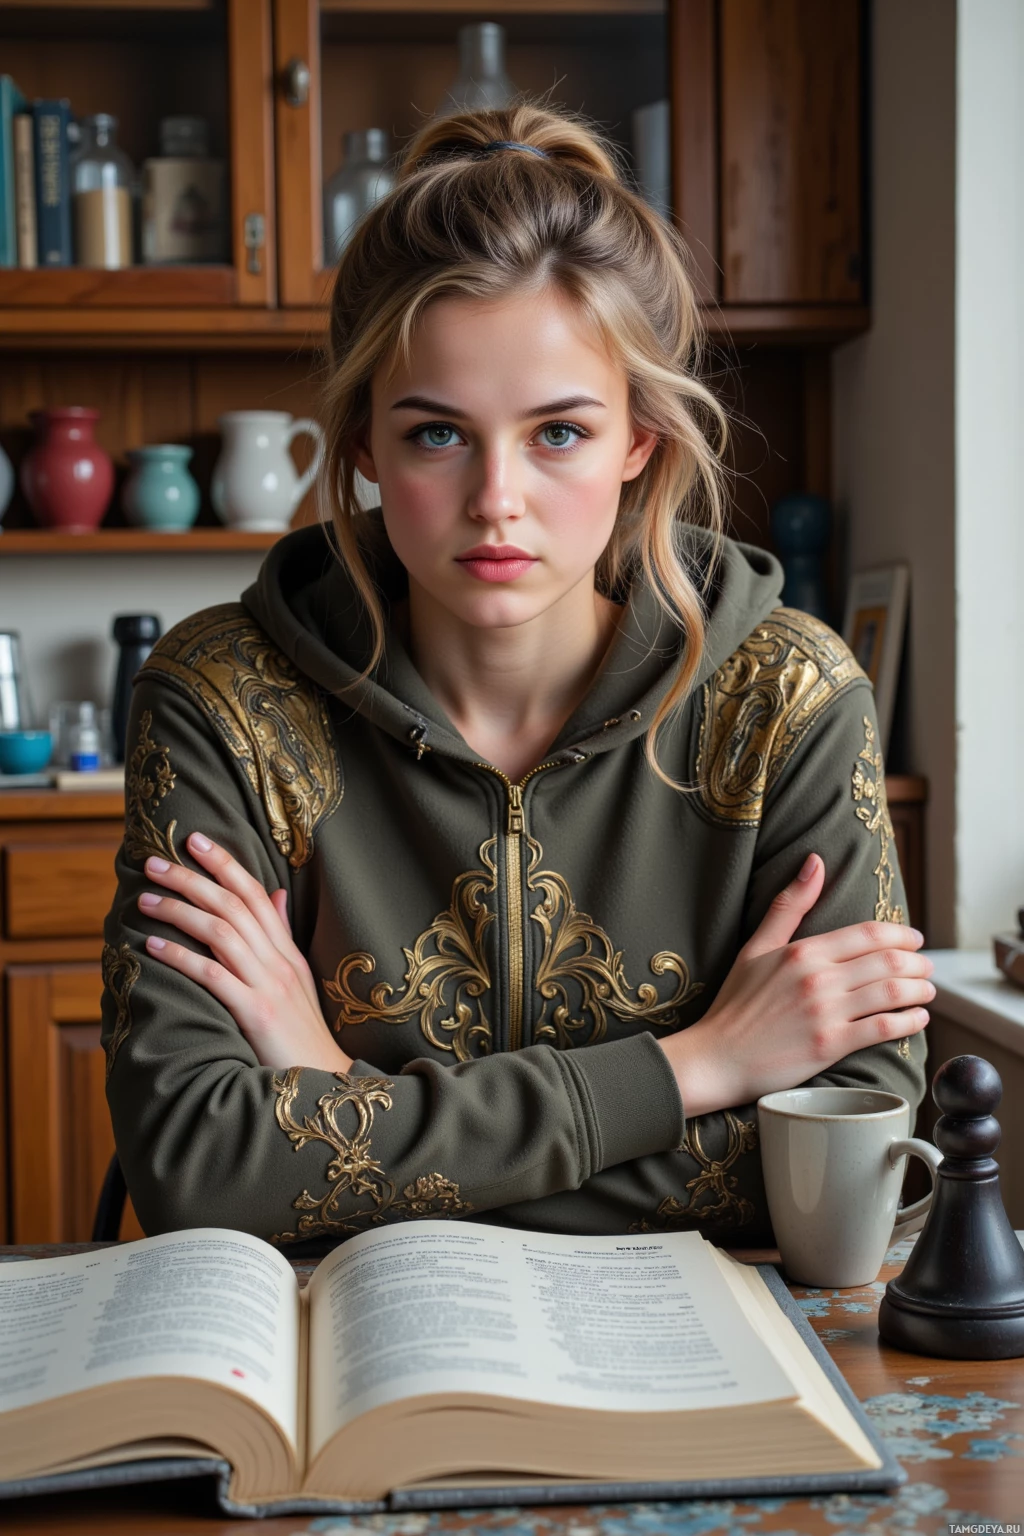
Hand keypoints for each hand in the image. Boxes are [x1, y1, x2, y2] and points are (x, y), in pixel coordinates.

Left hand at [138, 832, 352, 1073]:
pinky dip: (181, 956)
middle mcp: (279, 961)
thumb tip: (275, 893)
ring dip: (179, 911)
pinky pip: (212, 975)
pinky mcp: (255, 1013)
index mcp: (287, 951)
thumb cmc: (302, 1032)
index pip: (255, 894)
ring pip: (220, 933)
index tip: (194, 840)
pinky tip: (154, 946)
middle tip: (154, 861)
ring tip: (145, 899)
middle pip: (232, 905)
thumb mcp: (297, 978)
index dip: (225, 864)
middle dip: (190, 879)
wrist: (323, 1079)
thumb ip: (281, 935)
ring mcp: (269, 986)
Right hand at [660, 853, 933, 1116]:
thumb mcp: (756, 947)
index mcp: (803, 951)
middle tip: (926, 967)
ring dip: (920, 990)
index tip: (915, 940)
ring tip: (928, 991)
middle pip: (888, 962)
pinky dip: (909, 1021)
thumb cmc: (736, 1003)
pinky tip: (918, 1019)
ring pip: (892, 992)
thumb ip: (789, 905)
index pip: (869, 934)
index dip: (901, 935)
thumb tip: (815, 861)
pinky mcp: (830, 1045)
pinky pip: (884, 1028)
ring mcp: (825, 1013)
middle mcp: (818, 978)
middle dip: (918, 963)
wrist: (717, 1057)